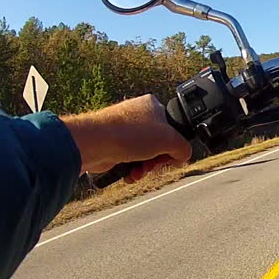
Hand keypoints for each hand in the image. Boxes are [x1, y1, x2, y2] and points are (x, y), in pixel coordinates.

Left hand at [62, 95, 192, 181]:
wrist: (93, 143)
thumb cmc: (129, 134)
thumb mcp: (170, 140)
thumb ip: (184, 149)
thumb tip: (183, 157)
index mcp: (153, 105)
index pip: (173, 128)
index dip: (174, 145)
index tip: (171, 155)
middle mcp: (138, 115)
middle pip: (159, 144)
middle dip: (157, 160)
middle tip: (154, 164)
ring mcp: (123, 130)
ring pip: (144, 154)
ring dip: (145, 167)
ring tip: (139, 171)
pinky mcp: (112, 144)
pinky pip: (130, 160)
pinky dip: (132, 169)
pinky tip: (130, 173)